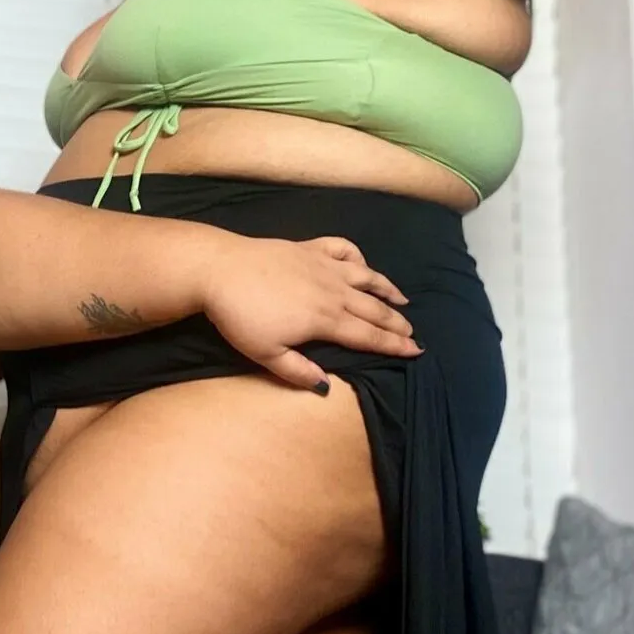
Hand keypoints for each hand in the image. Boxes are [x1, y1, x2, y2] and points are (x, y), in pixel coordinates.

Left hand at [201, 236, 419, 390]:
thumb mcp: (264, 354)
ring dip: (387, 289)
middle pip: (372, 309)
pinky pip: (341, 248)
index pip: (367, 336)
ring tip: (403, 300)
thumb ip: (298, 371)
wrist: (218, 269)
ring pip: (365, 277)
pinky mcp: (307, 247)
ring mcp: (321, 265)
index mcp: (325, 320)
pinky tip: (363, 264)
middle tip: (413, 334)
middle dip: (396, 323)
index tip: (415, 351)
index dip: (393, 345)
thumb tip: (327, 386)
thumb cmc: (238, 316)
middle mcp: (332, 291)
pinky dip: (357, 256)